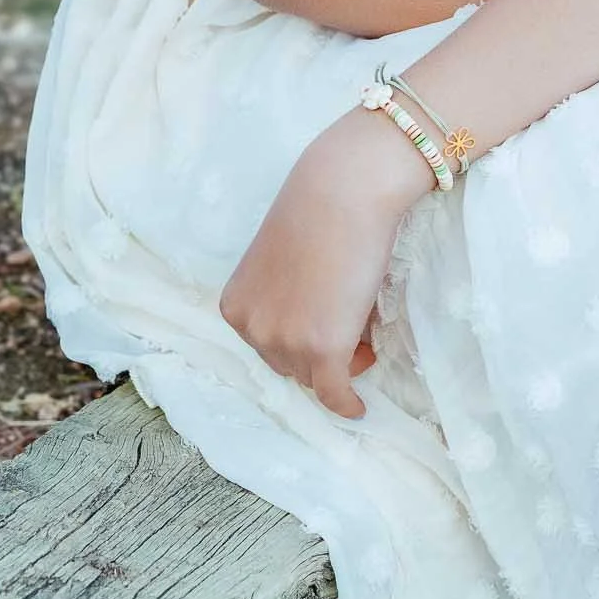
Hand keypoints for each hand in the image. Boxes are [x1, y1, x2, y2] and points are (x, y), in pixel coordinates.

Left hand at [217, 102, 435, 419]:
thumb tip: (315, 324)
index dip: (298, 339)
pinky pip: (334, 395)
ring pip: (315, 378)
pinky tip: (359, 408)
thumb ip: (286, 297)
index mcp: (236, 306)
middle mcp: (253, 329)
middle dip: (318, 351)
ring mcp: (286, 342)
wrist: (345, 190)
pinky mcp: (323, 351)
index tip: (323, 324)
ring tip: (363, 326)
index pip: (266, 345)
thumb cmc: (321, 210)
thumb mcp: (282, 260)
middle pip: (287, 365)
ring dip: (340, 363)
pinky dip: (347, 405)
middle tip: (352, 324)